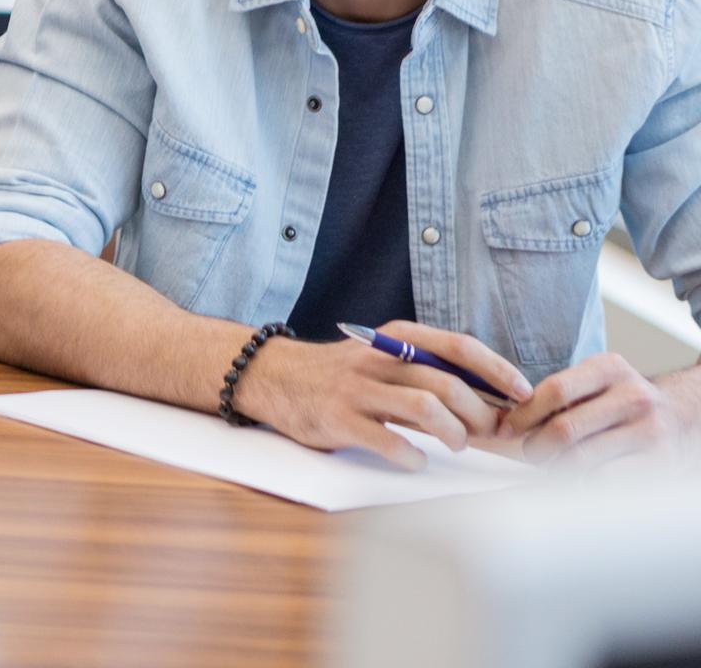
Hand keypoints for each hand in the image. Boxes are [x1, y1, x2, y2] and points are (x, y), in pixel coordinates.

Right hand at [232, 320, 530, 469]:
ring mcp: (356, 389)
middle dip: (479, 415)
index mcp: (396, 337)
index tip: (524, 394)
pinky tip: (415, 461)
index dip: (498, 371)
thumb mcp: (386, 358)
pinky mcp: (338, 419)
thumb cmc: (345, 374)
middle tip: (488, 434)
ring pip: (424, 408)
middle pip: (447, 384)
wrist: (275, 377)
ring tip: (456, 446)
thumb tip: (492, 403)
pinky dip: (412, 457)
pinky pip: (388, 442)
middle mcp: (378, 359)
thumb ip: (428, 373)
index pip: (459, 347)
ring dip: (452, 434)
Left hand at [502, 353, 694, 468]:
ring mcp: (649, 431)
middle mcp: (633, 396)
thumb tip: (504, 421)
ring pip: (581, 459)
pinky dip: (583, 483)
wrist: (684, 416)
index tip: (506, 429)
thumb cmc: (623, 403)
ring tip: (552, 466)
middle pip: (565, 429)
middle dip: (536, 447)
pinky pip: (605, 479)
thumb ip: (559, 395)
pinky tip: (579, 478)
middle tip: (531, 454)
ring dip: (556, 468)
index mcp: (610, 368)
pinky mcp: (660, 462)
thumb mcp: (597, 383)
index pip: (555, 390)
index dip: (523, 414)